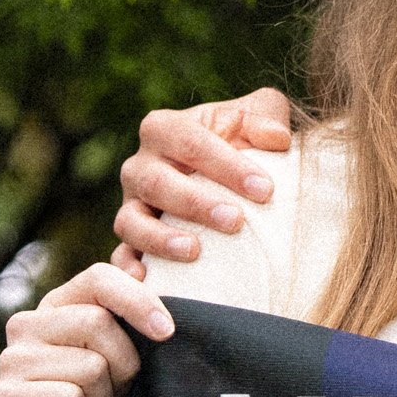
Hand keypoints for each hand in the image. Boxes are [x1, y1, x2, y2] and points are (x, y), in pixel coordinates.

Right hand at [0, 262, 173, 396]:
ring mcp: (9, 362)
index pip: (99, 278)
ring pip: (89, 366)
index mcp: (57, 305)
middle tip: (114, 392)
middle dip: (123, 366)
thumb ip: (130, 311)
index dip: (138, 300)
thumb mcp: (121, 355)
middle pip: (98, 323)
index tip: (167, 332)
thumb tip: (140, 264)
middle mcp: (25, 325)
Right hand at [111, 87, 292, 272]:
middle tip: (235, 221)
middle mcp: (140, 165)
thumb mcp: (256, 118)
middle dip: (196, 203)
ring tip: (194, 251)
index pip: (191, 141)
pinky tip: (145, 280)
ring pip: (131, 221)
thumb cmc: (243, 145)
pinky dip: (128, 268)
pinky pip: (120, 256)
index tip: (265, 189)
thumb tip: (277, 139)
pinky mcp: (130, 239)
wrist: (226, 179)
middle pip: (157, 182)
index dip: (227, 165)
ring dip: (160, 238)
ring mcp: (131, 204)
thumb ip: (267, 117)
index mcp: (165, 129)